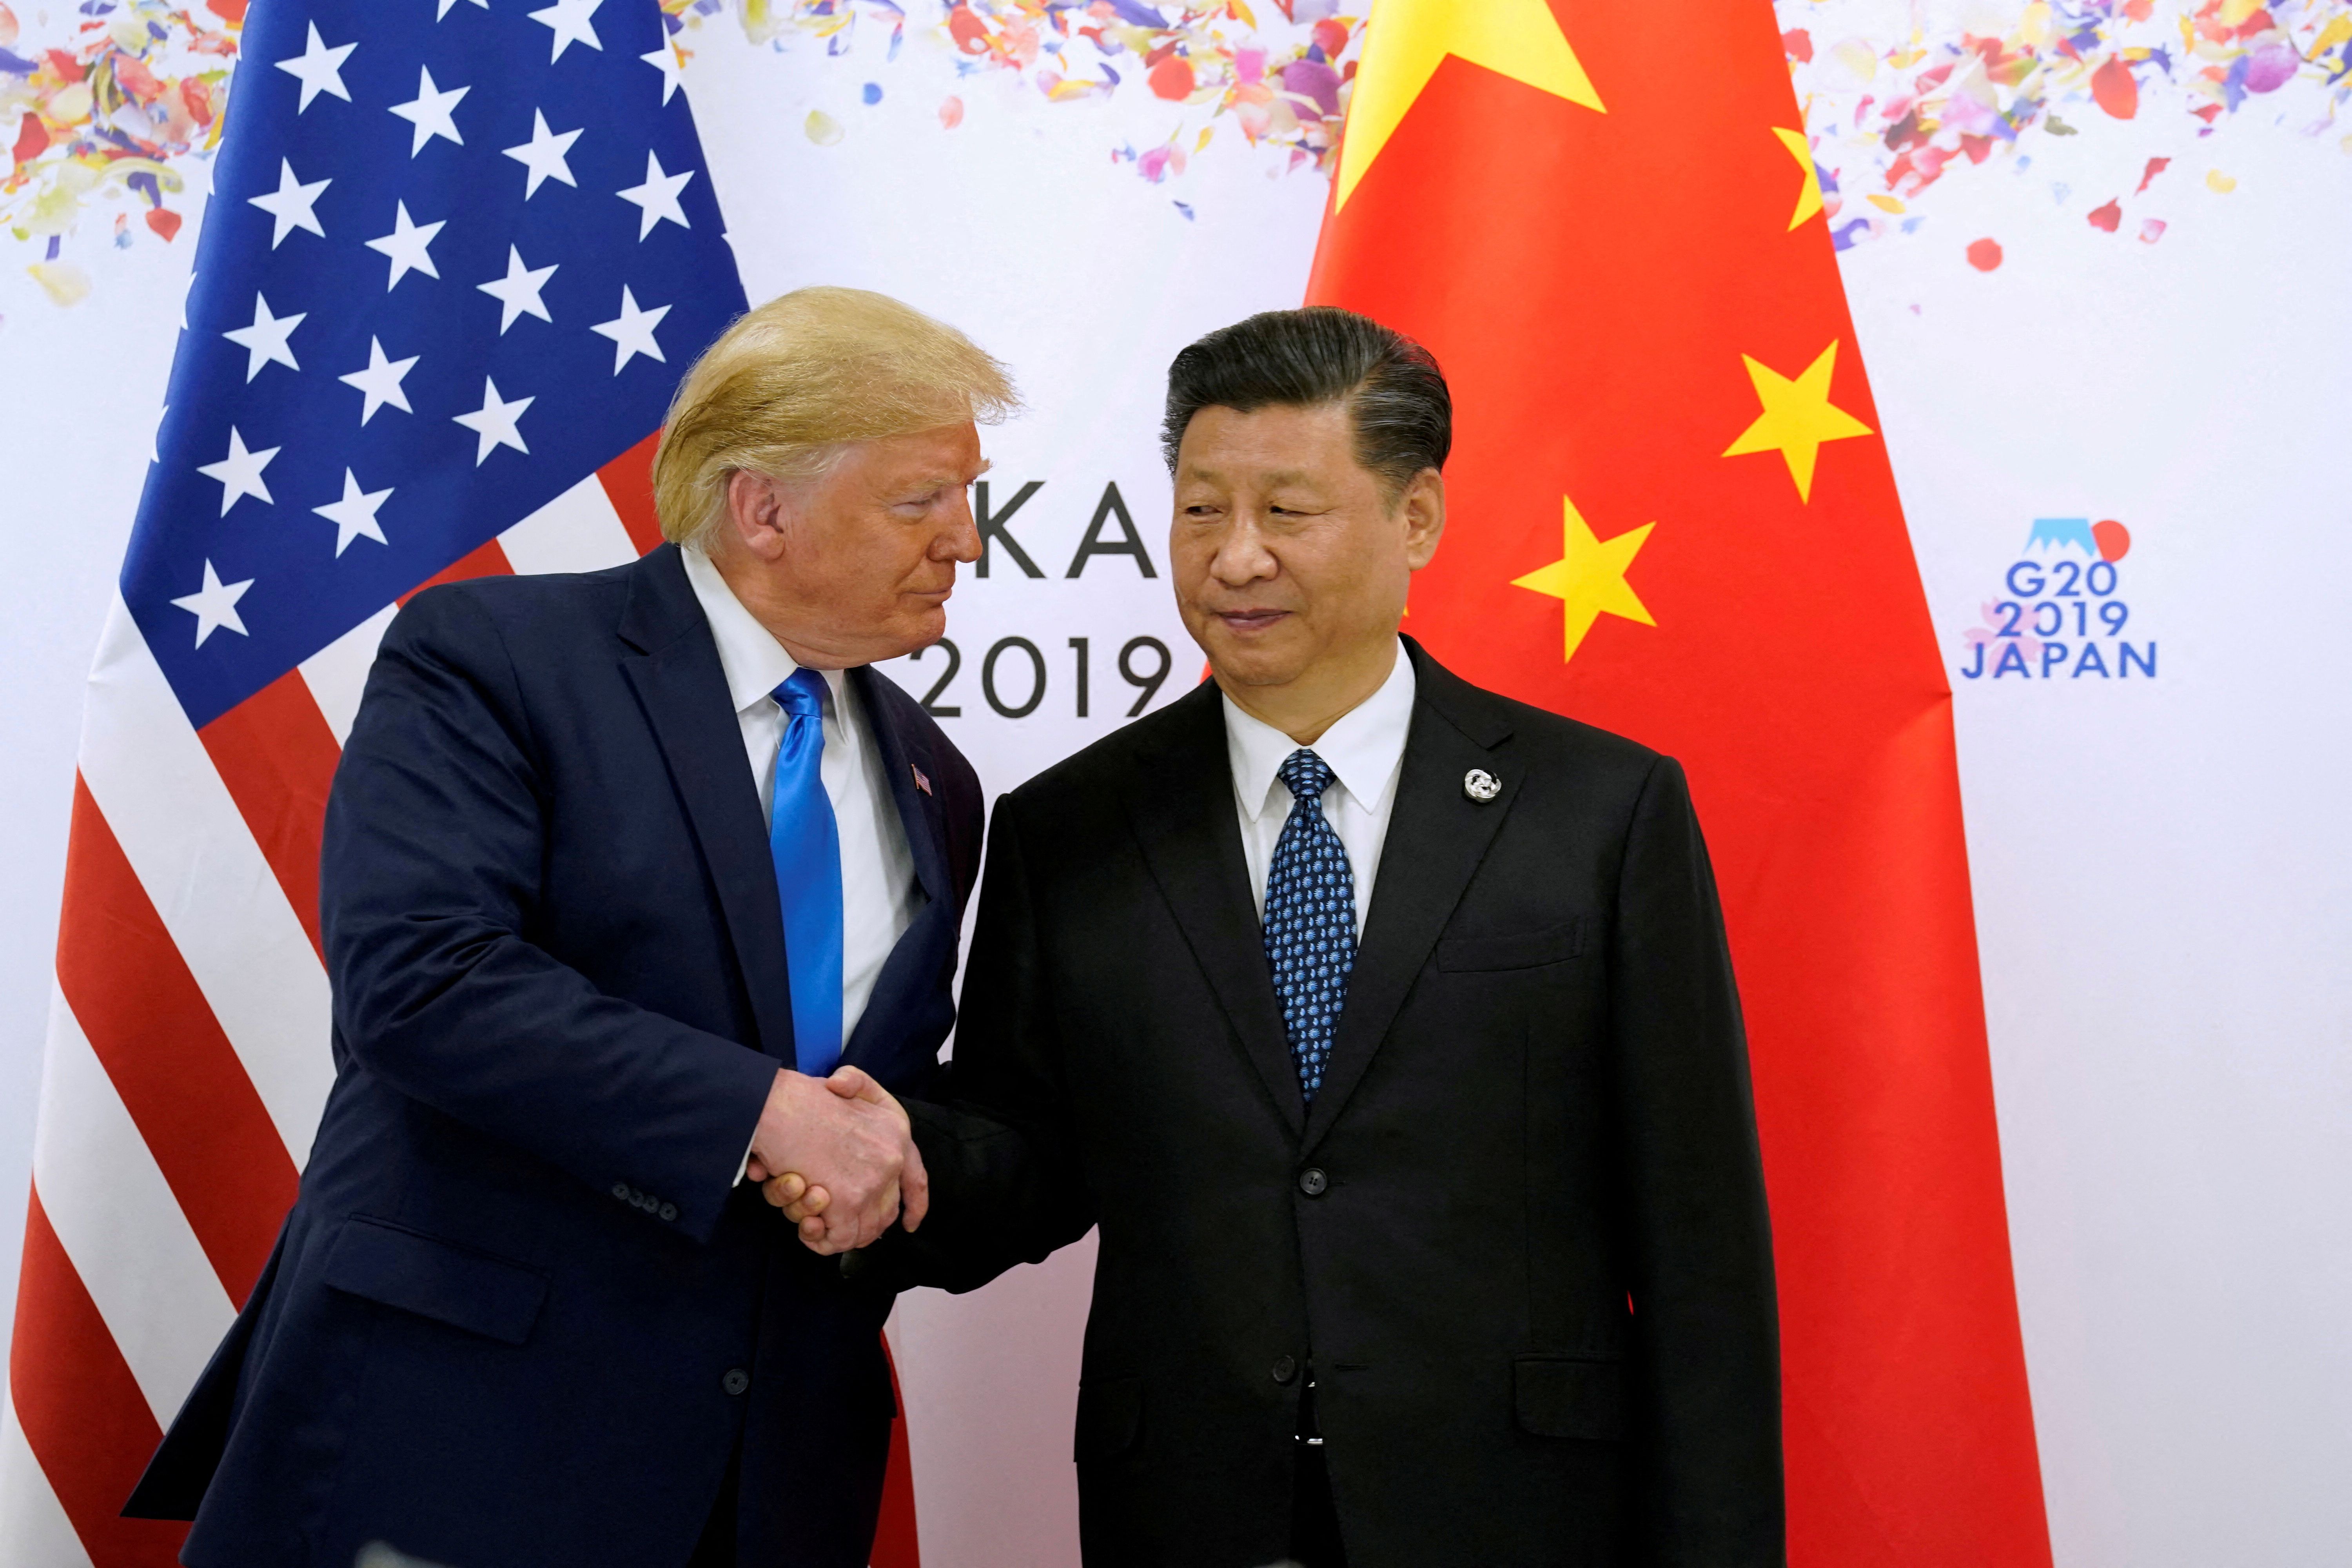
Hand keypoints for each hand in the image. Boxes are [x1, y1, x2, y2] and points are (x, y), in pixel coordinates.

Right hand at [742, 1067, 926, 1253]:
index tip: (910, 1223)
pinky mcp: (846, 1203)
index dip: (914, 1205)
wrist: (777, 1105)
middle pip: (887, 1212)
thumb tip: (845, 1092)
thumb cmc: (800, 1097)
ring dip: (836, 1233)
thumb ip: (856, 1084)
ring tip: (811, 1220)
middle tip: (833, 1225)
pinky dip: (821, 1239)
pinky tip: (807, 1228)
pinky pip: (841, 1239)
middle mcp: (892, 1159)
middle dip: (863, 1226)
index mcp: (896, 1131)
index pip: (916, 1180)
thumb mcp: (844, 1082)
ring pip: (864, 1230)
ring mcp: (872, 1183)